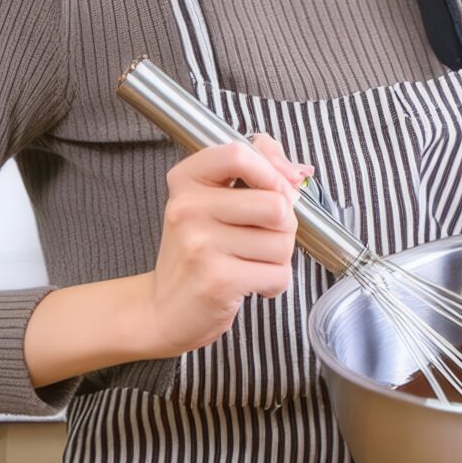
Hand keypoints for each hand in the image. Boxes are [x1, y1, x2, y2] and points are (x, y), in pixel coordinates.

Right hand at [142, 134, 310, 355]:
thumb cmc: (198, 253)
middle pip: (276, 203)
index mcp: (187, 180)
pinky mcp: (217, 280)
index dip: (273, 172)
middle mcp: (188, 208)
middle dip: (284, 226)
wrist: (162, 309)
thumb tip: (299, 169)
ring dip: (278, 258)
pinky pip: (279, 274)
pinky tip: (250, 284)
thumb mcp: (214, 202)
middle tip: (259, 240)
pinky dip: (275, 283)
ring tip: (249, 263)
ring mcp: (200, 244)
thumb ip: (258, 171)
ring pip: (282, 242)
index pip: (240, 153)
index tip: (277, 190)